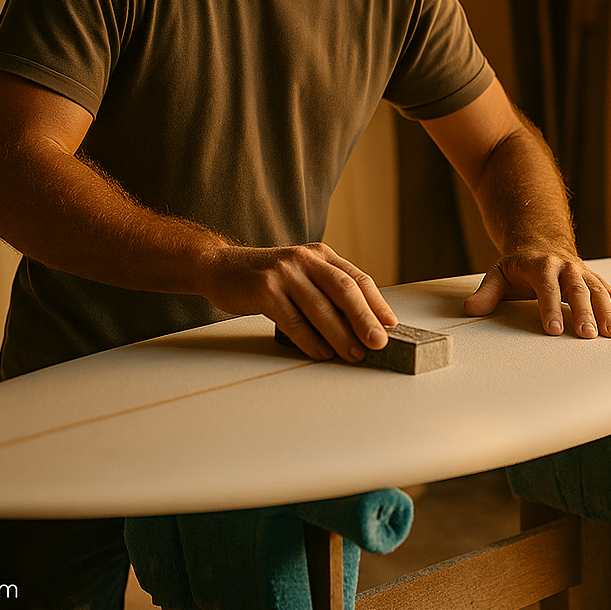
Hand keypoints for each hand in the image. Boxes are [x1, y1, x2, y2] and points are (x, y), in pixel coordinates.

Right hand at [196, 241, 397, 361]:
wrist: (219, 267)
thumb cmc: (266, 277)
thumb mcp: (301, 274)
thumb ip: (327, 291)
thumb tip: (362, 326)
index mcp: (320, 255)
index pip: (357, 278)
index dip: (376, 303)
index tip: (391, 326)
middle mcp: (305, 259)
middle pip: (344, 289)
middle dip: (364, 318)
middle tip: (378, 343)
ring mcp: (284, 272)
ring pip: (320, 307)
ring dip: (340, 334)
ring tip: (352, 354)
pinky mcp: (264, 288)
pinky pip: (293, 319)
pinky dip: (310, 339)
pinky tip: (321, 352)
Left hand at [463, 249, 610, 338]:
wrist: (540, 241)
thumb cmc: (517, 265)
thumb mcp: (498, 273)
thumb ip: (487, 292)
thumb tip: (471, 309)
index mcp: (540, 264)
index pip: (546, 287)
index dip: (550, 308)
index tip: (554, 329)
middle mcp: (565, 266)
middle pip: (576, 289)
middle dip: (583, 312)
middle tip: (587, 335)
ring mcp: (582, 272)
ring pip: (598, 290)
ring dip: (608, 312)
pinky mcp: (593, 279)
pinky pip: (610, 292)